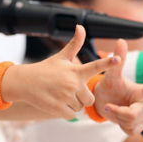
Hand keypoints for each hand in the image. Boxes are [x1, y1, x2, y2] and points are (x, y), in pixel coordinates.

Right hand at [2, 26, 118, 118]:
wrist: (24, 82)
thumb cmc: (45, 69)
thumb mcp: (61, 57)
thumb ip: (75, 44)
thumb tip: (81, 26)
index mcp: (75, 71)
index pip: (95, 66)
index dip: (107, 63)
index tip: (118, 59)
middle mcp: (72, 83)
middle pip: (90, 99)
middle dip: (82, 98)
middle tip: (68, 91)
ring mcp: (65, 96)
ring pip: (80, 107)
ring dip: (72, 104)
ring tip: (60, 95)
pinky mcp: (58, 108)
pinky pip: (71, 115)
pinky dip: (65, 112)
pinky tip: (57, 103)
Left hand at [93, 39, 142, 135]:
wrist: (103, 103)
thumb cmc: (109, 87)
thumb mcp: (111, 75)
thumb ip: (117, 61)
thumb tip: (121, 40)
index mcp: (141, 91)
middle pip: (133, 113)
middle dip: (118, 111)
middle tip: (110, 105)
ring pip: (130, 122)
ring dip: (118, 118)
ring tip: (115, 110)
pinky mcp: (139, 127)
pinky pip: (129, 131)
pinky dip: (120, 126)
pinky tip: (120, 119)